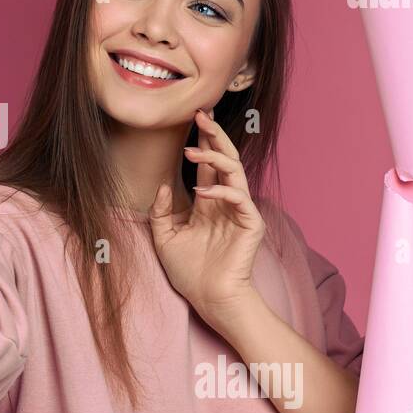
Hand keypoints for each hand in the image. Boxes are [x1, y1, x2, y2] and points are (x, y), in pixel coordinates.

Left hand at [149, 107, 265, 326]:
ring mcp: (240, 210)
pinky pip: (240, 198)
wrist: (208, 298)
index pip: (207, 165)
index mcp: (209, 202)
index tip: (192, 118)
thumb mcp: (164, 238)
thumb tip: (164, 185)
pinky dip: (222, 190)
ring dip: (215, 157)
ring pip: (235, 171)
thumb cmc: (189, 272)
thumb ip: (161, 211)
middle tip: (201, 114)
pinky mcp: (251, 223)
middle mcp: (226, 201)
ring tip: (193, 151)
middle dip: (214, 135)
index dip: (202, 141)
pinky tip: (202, 191)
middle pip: (224, 159)